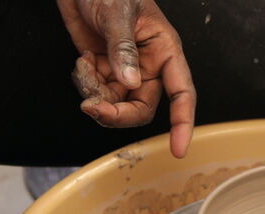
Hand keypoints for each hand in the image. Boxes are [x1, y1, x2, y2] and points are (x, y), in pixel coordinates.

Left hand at [57, 0, 195, 157]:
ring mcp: (126, 70)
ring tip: (84, 69)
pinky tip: (83, 62)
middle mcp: (149, 66)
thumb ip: (123, 49)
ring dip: (96, 96)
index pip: (182, 94)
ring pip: (117, 104)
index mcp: (165, 52)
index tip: (178, 148)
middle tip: (93, 108)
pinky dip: (86, 84)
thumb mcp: (118, 13)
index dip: (182, 123)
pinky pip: (98, 93)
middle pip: (142, 108)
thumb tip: (131, 82)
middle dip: (118, 113)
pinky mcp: (105, 70)